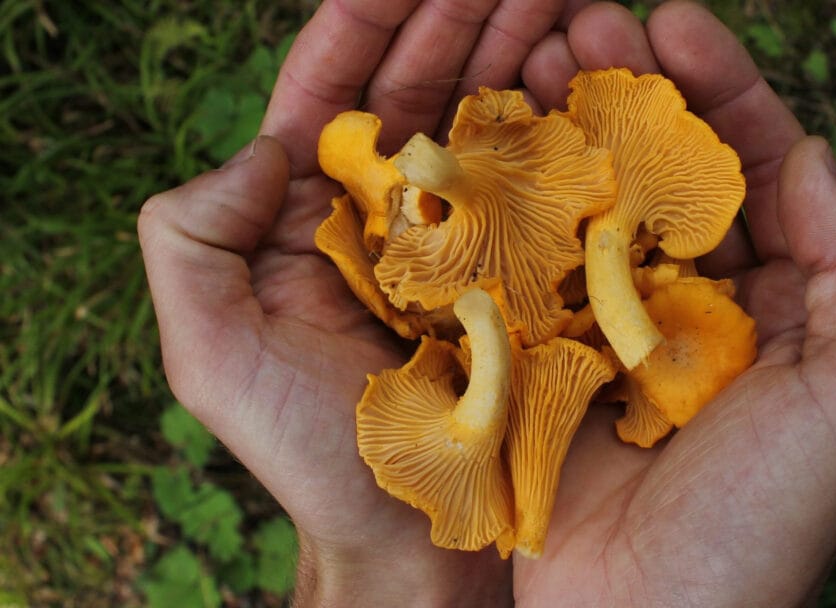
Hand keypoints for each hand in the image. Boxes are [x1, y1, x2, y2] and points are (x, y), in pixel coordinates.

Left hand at [138, 2, 588, 605]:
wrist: (408, 534)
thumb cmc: (306, 451)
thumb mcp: (209, 352)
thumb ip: (191, 236)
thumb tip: (267, 145)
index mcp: (312, 213)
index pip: (335, 87)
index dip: (370, 18)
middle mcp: (390, 210)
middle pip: (422, 84)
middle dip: (464, 15)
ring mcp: (464, 238)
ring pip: (488, 117)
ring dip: (521, 50)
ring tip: (562, 0)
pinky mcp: (526, 272)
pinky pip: (545, 185)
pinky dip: (565, 127)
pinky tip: (587, 77)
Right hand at [512, 2, 835, 605]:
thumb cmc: (761, 525)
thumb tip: (811, 154)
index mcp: (770, 305)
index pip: (751, 169)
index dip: (719, 90)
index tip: (673, 22)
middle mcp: (687, 306)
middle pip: (658, 172)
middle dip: (625, 88)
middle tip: (579, 19)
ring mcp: (605, 329)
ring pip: (584, 205)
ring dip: (559, 127)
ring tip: (523, 57)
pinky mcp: (537, 359)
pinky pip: (523, 266)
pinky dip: (504, 204)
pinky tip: (480, 143)